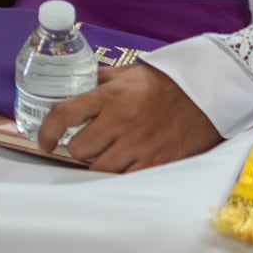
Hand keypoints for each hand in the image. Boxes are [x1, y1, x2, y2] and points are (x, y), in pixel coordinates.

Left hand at [35, 62, 221, 173]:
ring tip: (108, 154)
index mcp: (110, 96)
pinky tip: (124, 165)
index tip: (44, 141)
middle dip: (79, 149)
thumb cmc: (167, 82)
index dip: (47, 131)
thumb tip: (75, 88)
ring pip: (98, 168)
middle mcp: (120, 121)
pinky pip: (124, 178)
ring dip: (98, 163)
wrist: (209, 92)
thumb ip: (101, 81)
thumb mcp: (130, 73)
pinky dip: (119, 174)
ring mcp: (138, 145)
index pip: (64, 115)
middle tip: (88, 144)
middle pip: (79, 149)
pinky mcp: (156, 163)